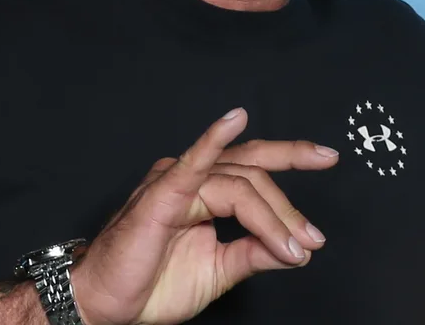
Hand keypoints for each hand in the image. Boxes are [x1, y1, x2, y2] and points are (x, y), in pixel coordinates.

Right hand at [71, 107, 337, 324]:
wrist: (108, 305)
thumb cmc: (152, 283)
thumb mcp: (218, 270)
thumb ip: (254, 253)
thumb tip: (298, 249)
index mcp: (206, 189)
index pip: (255, 178)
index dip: (289, 201)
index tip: (316, 234)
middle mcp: (194, 175)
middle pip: (253, 171)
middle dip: (290, 200)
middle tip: (314, 235)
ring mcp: (178, 179)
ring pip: (238, 182)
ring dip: (272, 214)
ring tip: (294, 245)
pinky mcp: (163, 192)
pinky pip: (192, 161)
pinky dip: (213, 139)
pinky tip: (234, 120)